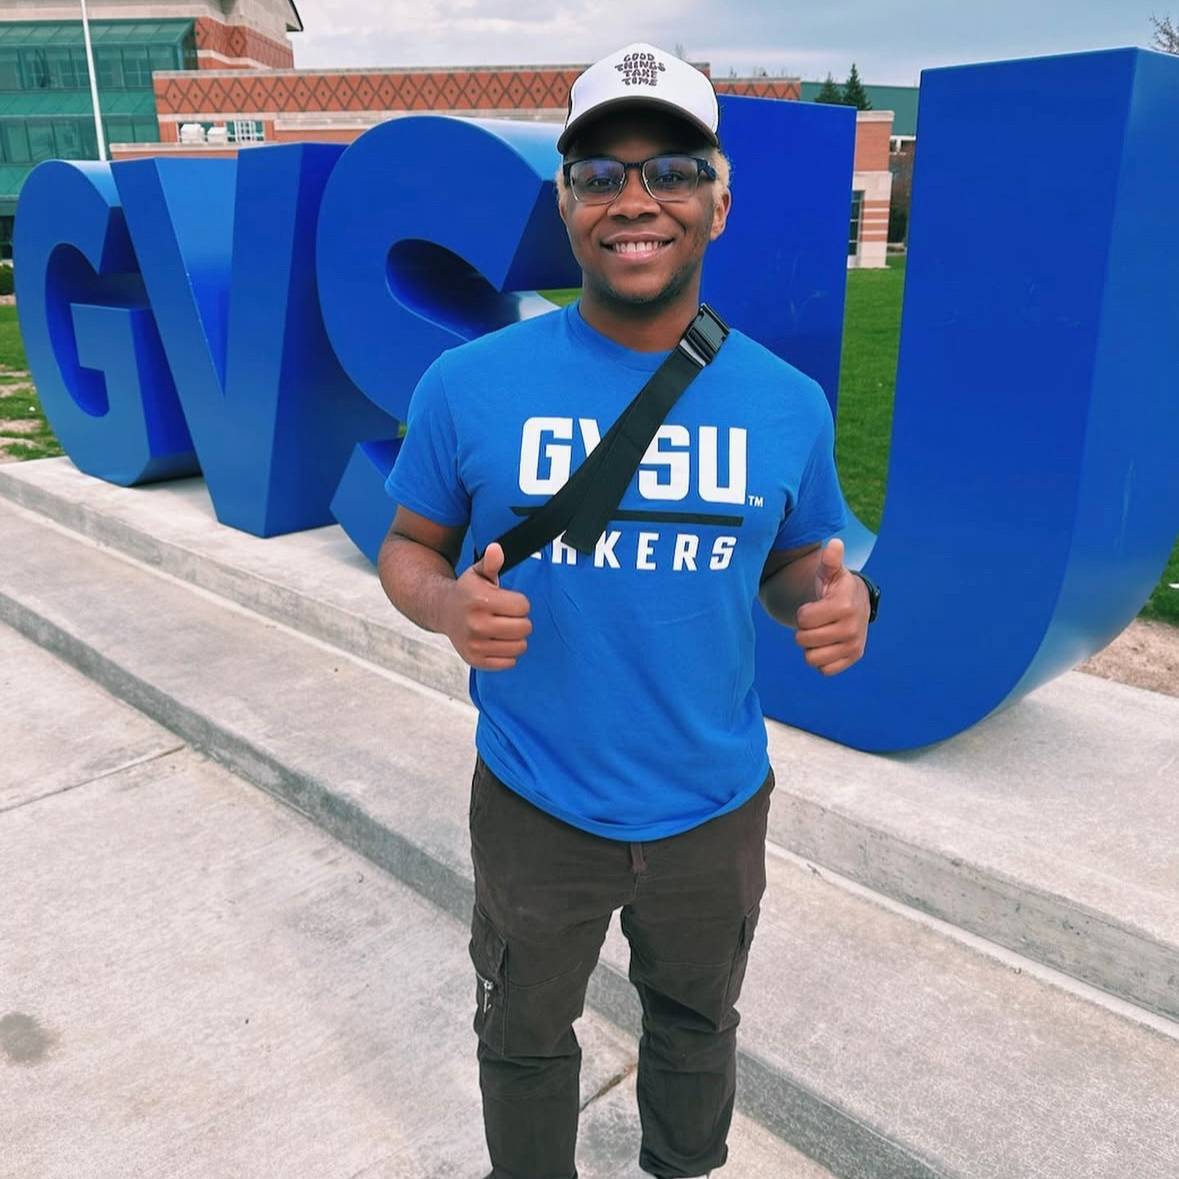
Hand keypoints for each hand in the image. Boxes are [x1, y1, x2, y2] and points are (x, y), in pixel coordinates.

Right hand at [442, 543, 532, 670]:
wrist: (442, 611)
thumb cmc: (468, 591)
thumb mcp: (478, 573)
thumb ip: (491, 562)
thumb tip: (496, 549)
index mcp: (480, 600)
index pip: (523, 606)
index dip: (519, 603)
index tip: (507, 601)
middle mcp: (476, 624)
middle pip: (524, 628)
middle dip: (520, 620)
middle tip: (507, 616)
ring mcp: (474, 645)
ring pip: (520, 647)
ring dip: (516, 638)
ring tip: (503, 629)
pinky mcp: (475, 660)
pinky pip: (509, 662)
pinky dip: (507, 654)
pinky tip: (496, 642)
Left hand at [794, 538, 869, 676]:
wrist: (855, 603)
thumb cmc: (835, 587)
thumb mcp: (830, 572)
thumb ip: (830, 560)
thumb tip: (835, 543)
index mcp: (844, 605)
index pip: (803, 620)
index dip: (803, 614)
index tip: (813, 607)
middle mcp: (852, 628)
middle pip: (804, 640)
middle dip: (804, 630)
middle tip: (816, 621)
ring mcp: (854, 645)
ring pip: (812, 658)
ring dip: (810, 646)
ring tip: (820, 633)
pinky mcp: (854, 657)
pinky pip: (825, 670)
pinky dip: (821, 660)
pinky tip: (826, 645)